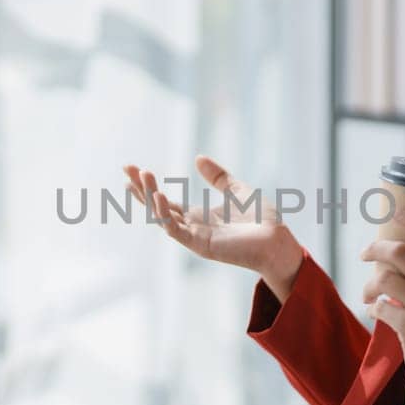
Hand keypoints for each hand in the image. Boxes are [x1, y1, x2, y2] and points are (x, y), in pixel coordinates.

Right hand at [123, 156, 302, 296]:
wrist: (277, 242)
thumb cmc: (261, 222)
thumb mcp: (237, 190)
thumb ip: (218, 177)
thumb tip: (198, 158)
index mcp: (198, 217)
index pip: (165, 201)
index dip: (148, 186)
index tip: (133, 169)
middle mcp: (192, 227)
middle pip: (157, 208)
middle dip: (141, 189)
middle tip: (126, 169)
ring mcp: (194, 237)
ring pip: (163, 217)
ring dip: (150, 196)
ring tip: (141, 175)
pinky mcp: (201, 245)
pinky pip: (176, 230)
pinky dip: (165, 214)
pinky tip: (158, 196)